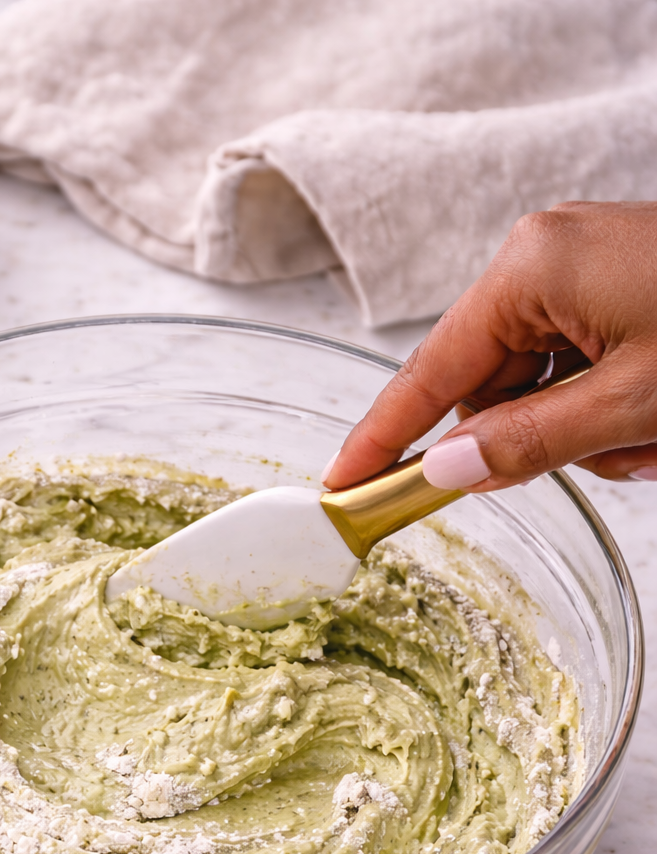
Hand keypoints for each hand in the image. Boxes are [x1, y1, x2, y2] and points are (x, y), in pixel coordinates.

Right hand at [325, 201, 656, 490]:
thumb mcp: (631, 400)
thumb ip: (533, 441)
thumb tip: (448, 468)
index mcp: (531, 268)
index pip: (430, 373)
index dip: (383, 437)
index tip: (342, 482)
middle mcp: (546, 256)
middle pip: (495, 387)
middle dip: (544, 439)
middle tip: (614, 453)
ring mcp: (583, 266)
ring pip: (544, 386)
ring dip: (592, 430)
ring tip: (654, 432)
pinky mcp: (616, 280)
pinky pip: (582, 365)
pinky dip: (615, 404)